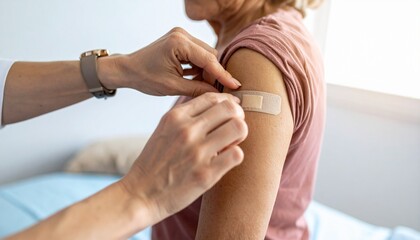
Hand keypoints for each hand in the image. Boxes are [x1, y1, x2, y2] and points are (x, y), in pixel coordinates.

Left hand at [99, 27, 240, 96]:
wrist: (128, 70)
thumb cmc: (145, 78)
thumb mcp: (172, 87)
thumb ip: (197, 89)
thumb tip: (219, 95)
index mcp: (179, 43)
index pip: (208, 60)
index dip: (223, 75)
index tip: (236, 86)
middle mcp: (182, 35)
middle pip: (210, 55)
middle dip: (214, 74)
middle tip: (215, 92)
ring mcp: (181, 36)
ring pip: (206, 55)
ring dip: (207, 71)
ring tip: (203, 87)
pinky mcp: (181, 41)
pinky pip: (198, 54)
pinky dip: (200, 67)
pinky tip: (196, 79)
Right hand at [119, 92, 247, 223]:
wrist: (140, 194)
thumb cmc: (154, 163)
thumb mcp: (164, 130)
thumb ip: (185, 116)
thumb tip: (212, 103)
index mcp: (175, 117)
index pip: (212, 96)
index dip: (226, 103)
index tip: (229, 113)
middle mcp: (187, 130)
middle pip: (230, 108)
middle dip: (237, 117)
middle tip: (232, 129)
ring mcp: (197, 152)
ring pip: (239, 127)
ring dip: (239, 136)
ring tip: (230, 144)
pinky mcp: (206, 174)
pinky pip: (237, 154)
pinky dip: (235, 156)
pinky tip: (224, 161)